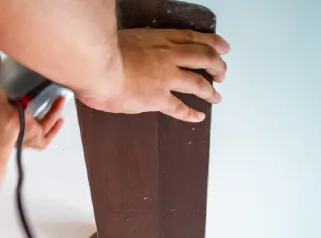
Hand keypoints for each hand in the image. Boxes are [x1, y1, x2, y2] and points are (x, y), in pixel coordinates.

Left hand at [0, 56, 65, 149]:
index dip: (21, 88)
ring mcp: (25, 130)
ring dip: (54, 110)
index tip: (30, 76)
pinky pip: (48, 134)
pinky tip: (61, 113)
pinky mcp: (35, 136)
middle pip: (31, 110)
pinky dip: (56, 126)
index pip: (12, 98)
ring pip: (44, 121)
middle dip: (42, 100)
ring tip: (61, 95)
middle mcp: (13, 119)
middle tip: (51, 86)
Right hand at [78, 29, 229, 122]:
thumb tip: (135, 53)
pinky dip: (191, 113)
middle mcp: (168, 56)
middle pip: (204, 58)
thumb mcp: (127, 39)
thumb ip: (138, 46)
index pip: (193, 38)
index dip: (212, 43)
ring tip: (216, 97)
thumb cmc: (104, 52)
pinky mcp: (158, 98)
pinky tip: (199, 116)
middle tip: (222, 73)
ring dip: (210, 91)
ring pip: (198, 83)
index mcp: (160, 39)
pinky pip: (180, 108)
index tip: (221, 47)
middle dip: (217, 66)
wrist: (98, 66)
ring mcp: (166, 78)